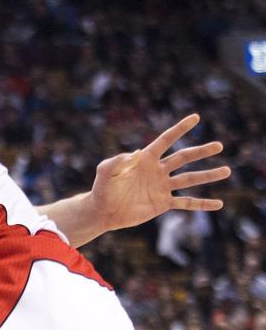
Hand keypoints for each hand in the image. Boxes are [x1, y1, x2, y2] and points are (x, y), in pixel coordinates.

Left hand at [88, 114, 230, 233]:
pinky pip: (186, 203)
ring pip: (189, 179)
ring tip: (227, 170)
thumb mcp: (105, 172)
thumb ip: (116, 161)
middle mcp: (157, 170)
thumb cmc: (102, 189)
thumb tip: (135, 154)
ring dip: (208, 175)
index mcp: (145, 159)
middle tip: (219, 145)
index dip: (180, 129)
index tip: (196, 117)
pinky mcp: (163, 203)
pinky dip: (202, 204)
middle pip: (183, 158)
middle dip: (201, 151)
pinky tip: (218, 204)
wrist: (103, 211)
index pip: (166, 140)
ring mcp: (162, 187)